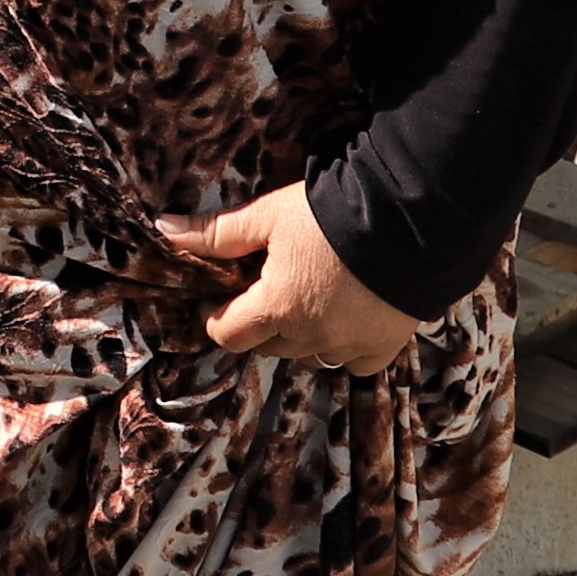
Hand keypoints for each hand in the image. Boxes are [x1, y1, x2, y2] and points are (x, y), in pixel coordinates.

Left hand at [157, 184, 426, 373]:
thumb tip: (164, 229)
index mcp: (275, 308)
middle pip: (269, 345)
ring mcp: (349, 345)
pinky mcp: (385, 345)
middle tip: (265, 291)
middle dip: (259, 323)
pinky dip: (345, 348)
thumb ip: (217, 231)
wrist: (412, 220)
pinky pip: (354, 362)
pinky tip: (346, 321)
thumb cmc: (331, 213)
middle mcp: (310, 336)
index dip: (217, 317)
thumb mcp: (269, 216)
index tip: (218, 300)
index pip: (227, 334)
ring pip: (310, 356)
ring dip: (301, 336)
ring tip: (306, 301)